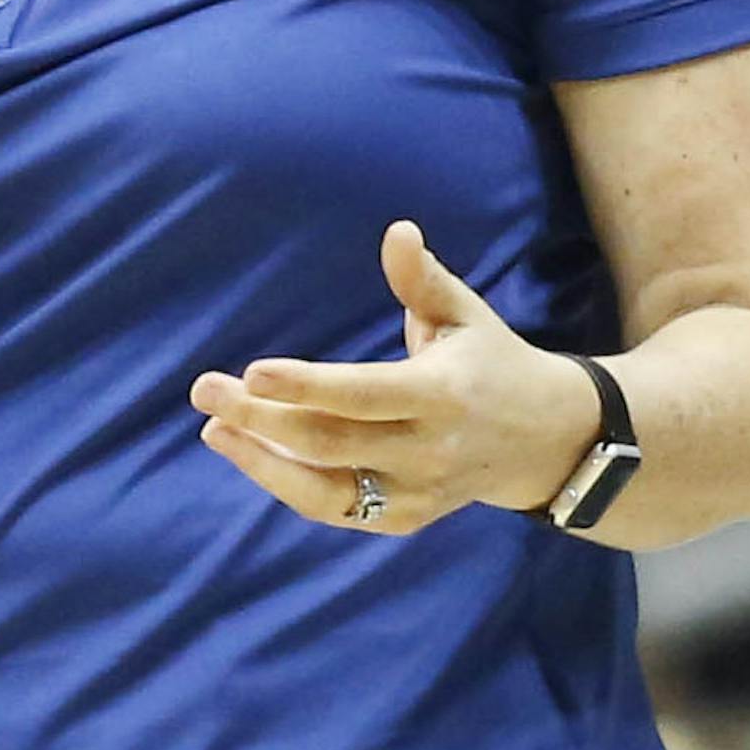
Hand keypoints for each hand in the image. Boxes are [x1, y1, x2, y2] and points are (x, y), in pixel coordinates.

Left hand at [188, 221, 600, 534]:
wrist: (544, 441)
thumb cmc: (491, 360)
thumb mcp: (466, 314)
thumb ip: (423, 279)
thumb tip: (397, 230)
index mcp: (443, 395)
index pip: (363, 395)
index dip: (306, 387)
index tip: (251, 372)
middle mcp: (429, 451)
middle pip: (330, 444)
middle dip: (260, 420)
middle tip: (205, 390)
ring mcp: (418, 493)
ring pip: (327, 491)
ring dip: (262, 463)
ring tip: (213, 430)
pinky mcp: (407, 519)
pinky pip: (339, 509)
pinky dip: (289, 485)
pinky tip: (250, 452)